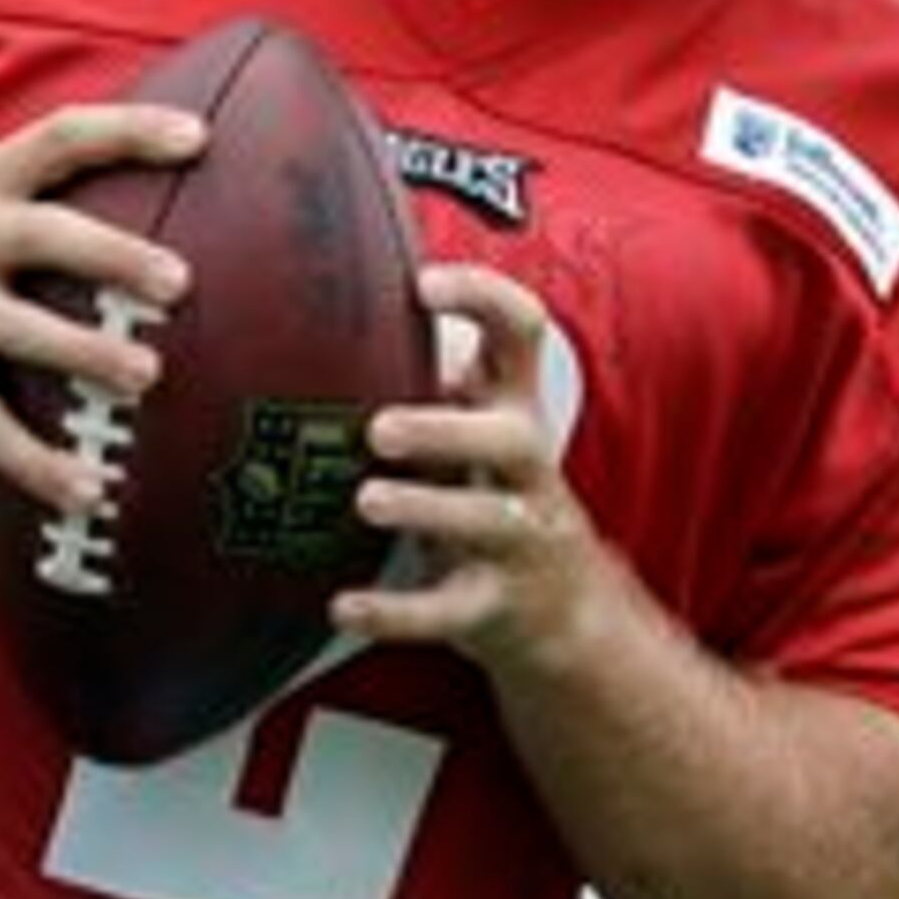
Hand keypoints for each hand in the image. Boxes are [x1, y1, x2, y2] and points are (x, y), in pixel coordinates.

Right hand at [0, 103, 200, 513]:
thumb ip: (26, 188)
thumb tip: (132, 181)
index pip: (60, 137)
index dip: (129, 130)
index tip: (197, 136)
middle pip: (47, 235)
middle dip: (114, 256)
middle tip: (177, 281)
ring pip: (22, 334)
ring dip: (87, 354)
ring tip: (148, 379)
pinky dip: (40, 466)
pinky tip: (90, 491)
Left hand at [334, 264, 613, 677]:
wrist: (566, 613)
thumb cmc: (494, 496)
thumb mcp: (478, 429)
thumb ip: (431, 379)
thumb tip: (331, 303)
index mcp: (515, 411)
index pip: (522, 334)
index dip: (483, 299)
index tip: (424, 284)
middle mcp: (526, 472)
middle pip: (512, 438)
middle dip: (447, 430)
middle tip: (380, 429)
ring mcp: (516, 543)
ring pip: (485, 523)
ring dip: (424, 510)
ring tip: (366, 500)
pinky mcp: (492, 608)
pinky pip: (446, 614)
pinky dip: (393, 613)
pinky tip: (342, 604)